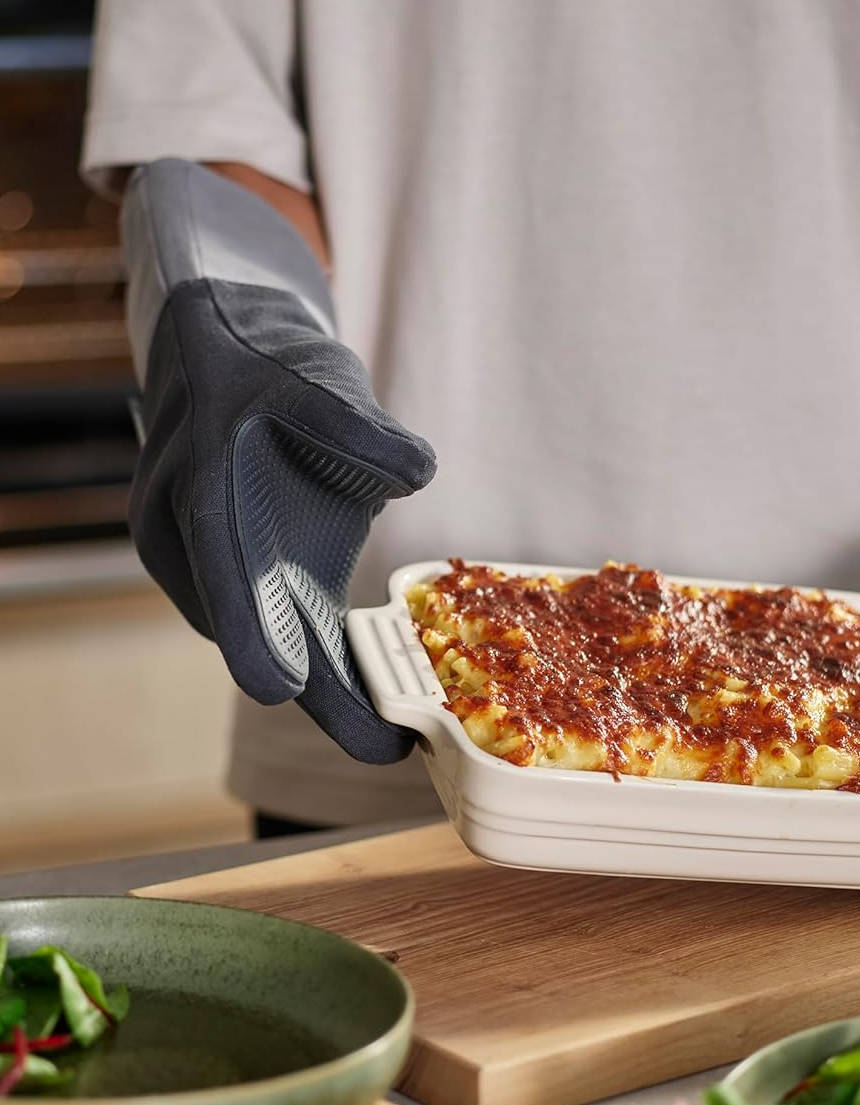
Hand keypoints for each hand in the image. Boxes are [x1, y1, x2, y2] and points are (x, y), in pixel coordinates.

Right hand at [124, 161, 434, 762]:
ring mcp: (222, 568)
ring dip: (330, 688)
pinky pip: (292, 629)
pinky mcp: (258, 576)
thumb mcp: (311, 379)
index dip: (252, 630)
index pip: (222, 571)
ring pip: (275, 640)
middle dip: (315, 693)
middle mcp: (196, 545)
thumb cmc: (268, 366)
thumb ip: (355, 426)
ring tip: (396, 735)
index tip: (280, 687)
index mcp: (199, 493)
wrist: (233, 359)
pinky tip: (384, 695)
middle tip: (381, 745)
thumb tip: (417, 471)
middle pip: (255, 631)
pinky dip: (333, 663)